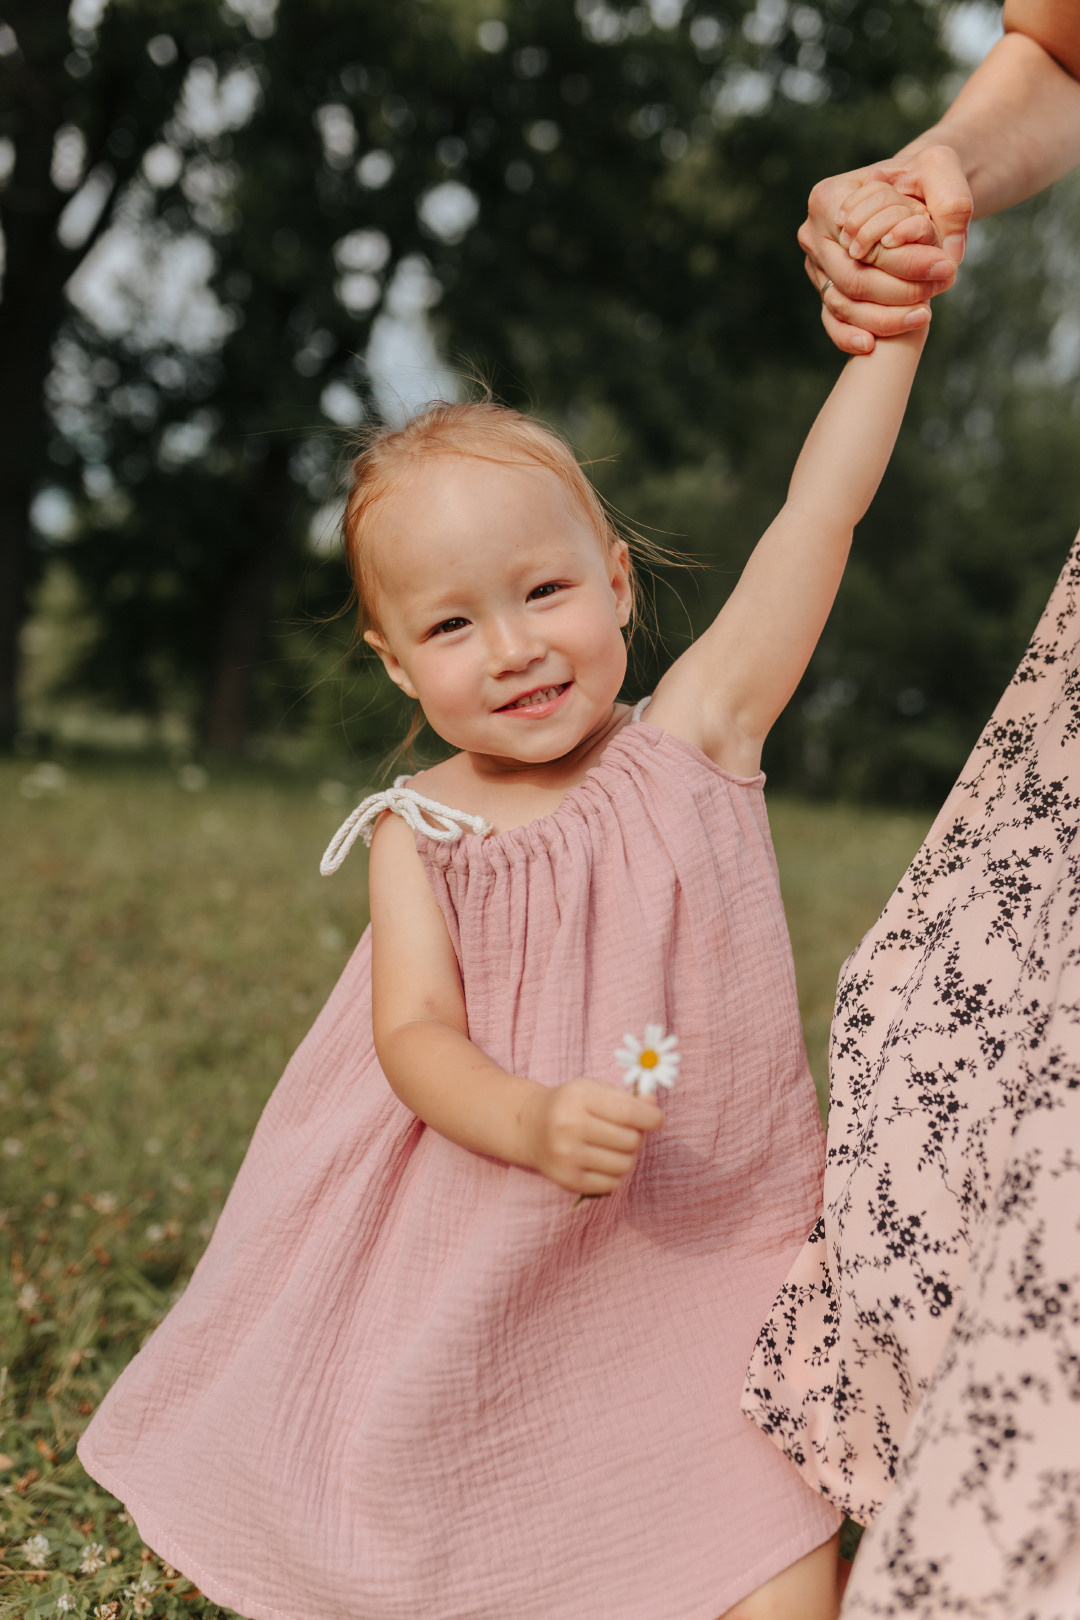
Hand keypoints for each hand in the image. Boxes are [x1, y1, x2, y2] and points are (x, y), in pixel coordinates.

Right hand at [523, 1077, 663, 1195]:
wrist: (531, 1128)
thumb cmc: (571, 1105)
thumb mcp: (595, 1090)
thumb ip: (627, 1098)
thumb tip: (653, 1105)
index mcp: (579, 1097)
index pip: (629, 1112)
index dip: (651, 1117)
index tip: (657, 1119)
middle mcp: (570, 1126)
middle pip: (630, 1141)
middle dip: (637, 1137)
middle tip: (628, 1132)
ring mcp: (567, 1156)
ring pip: (625, 1164)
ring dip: (627, 1156)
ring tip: (614, 1147)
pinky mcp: (568, 1179)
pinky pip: (612, 1183)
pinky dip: (615, 1174)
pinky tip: (603, 1161)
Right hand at [801, 145, 971, 352]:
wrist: (909, 190)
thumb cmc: (921, 176)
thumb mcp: (941, 168)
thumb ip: (950, 202)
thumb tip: (948, 257)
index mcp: (828, 198)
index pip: (864, 244)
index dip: (904, 262)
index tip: (945, 269)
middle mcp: (813, 234)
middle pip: (852, 279)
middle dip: (898, 292)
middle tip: (939, 291)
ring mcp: (815, 265)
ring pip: (844, 305)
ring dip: (883, 318)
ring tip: (924, 316)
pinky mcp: (824, 288)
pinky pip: (832, 321)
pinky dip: (848, 336)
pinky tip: (871, 345)